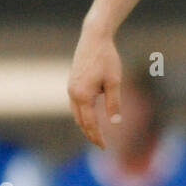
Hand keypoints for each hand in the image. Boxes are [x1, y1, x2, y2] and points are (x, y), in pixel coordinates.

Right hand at [68, 25, 121, 148]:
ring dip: (85, 125)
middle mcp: (73, 93)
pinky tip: (90, 117)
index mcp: (82, 95)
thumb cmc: (107, 59)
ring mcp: (70, 88)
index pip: (89, 123)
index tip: (105, 147)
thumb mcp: (114, 82)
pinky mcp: (72, 83)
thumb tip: (115, 123)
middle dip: (90, 134)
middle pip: (80, 121)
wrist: (94, 38)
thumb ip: (113, 103)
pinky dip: (82, 114)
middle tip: (101, 145)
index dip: (97, 136)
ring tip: (96, 134)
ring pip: (76, 113)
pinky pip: (75, 104)